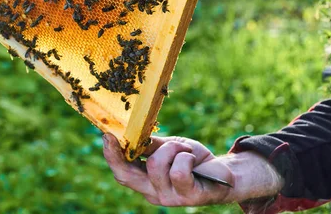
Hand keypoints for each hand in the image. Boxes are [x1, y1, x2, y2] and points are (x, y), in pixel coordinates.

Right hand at [102, 134, 283, 206]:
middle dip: (118, 154)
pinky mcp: (187, 196)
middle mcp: (153, 192)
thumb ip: (150, 145)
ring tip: (185, 149)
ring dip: (172, 148)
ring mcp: (169, 197)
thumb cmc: (194, 160)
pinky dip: (186, 156)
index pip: (122, 171)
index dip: (111, 155)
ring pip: (156, 164)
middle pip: (126, 175)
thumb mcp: (169, 148)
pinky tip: (194, 158)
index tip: (105, 134)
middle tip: (113, 135)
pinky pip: (178, 170)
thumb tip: (131, 133)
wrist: (224, 173)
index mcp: (146, 181)